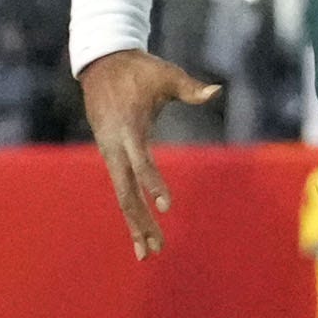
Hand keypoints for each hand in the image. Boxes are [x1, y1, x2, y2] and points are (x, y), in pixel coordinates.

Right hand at [81, 48, 221, 257]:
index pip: (141, 162)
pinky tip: (140, 232)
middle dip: (141, 221)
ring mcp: (109, 153)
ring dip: (135, 224)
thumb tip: (217, 90)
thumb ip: (189, 87)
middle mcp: (114, 146)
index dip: (153, 183)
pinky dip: (130, 210)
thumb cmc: (139, 69)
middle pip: (126, 191)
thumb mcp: (165, 74)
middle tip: (157, 249)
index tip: (167, 206)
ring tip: (149, 253)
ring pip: (122, 194)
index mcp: (129, 128)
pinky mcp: (110, 155)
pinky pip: (120, 187)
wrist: (100, 64)